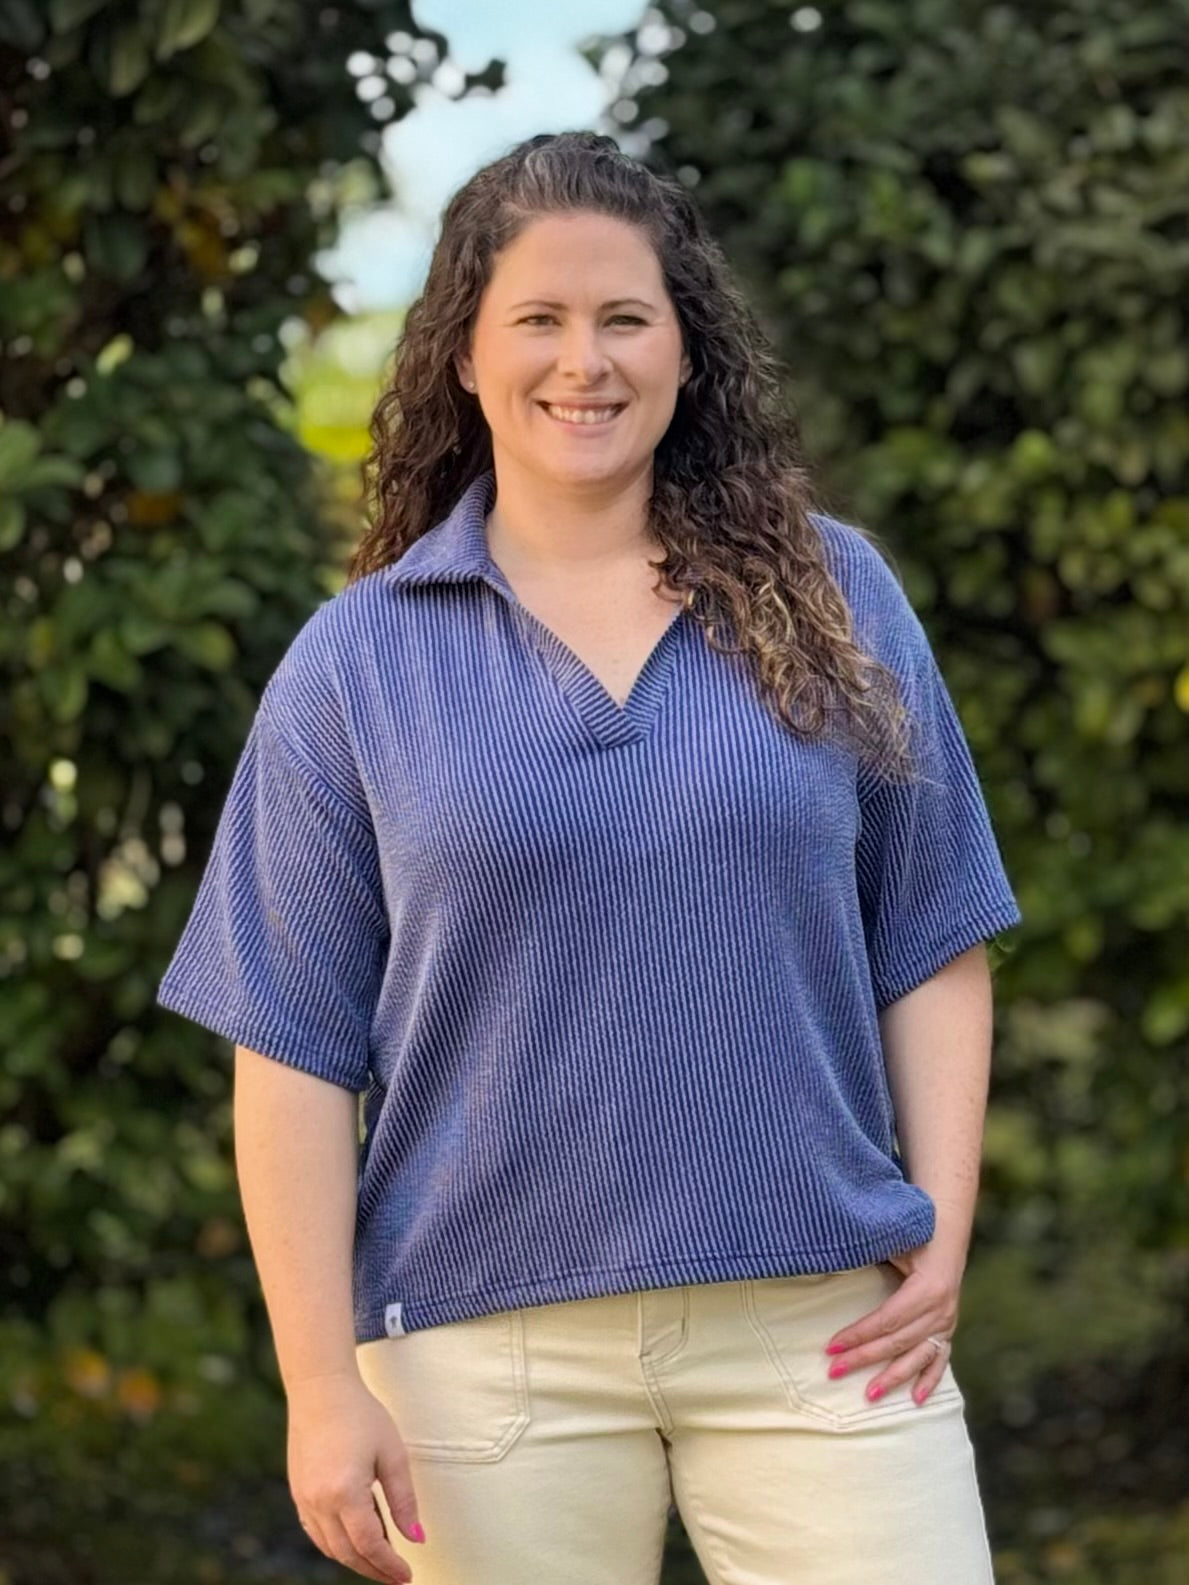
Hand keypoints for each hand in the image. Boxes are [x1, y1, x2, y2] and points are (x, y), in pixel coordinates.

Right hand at [287, 1370, 424, 1582]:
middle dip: (374, 1569)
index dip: (389, 1566)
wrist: (321, 1389)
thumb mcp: (392, 1454)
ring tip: (381, 1560)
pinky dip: (336, 1544)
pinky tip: (354, 1541)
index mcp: (345, 1493)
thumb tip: (416, 1539)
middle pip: (348, 1553)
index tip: (407, 1577)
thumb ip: (404, 1501)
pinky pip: (316, 1533)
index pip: (370, 1546)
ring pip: (330, 1547)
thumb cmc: (361, 1415)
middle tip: (397, 1577)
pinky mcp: (298, 1493)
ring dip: (355, 1560)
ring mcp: (304, 1499)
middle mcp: (319, 1503)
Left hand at [822, 1243, 963, 1406]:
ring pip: (917, 1356)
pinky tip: (915, 1399)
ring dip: (893, 1377)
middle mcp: (942, 1310)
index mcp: (929, 1288)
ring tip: (870, 1395)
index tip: (831, 1347)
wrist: (947, 1224)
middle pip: (898, 1341)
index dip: (859, 1334)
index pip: (887, 1320)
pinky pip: (940, 1359)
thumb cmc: (915, 1229)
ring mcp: (948, 1321)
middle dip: (864, 1358)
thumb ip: (871, 1253)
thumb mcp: (895, 1239)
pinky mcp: (949, 1327)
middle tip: (834, 1371)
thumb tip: (834, 1262)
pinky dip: (929, 1380)